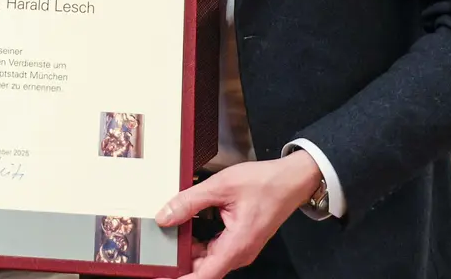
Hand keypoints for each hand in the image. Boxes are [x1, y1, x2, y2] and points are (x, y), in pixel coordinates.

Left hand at [154, 153, 320, 278]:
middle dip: (180, 261)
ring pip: (208, 259)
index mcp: (236, 246)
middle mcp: (240, 253)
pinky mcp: (240, 242)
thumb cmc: (264, 182)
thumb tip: (165, 217)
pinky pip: (215, 249)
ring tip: (168, 235)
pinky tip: (186, 227)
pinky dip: (199, 242)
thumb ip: (189, 202)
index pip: (204, 276)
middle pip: (203, 268)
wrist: (291, 180)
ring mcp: (241, 249)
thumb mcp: (220, 186)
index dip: (182, 278)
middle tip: (159, 248)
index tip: (162, 276)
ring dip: (188, 250)